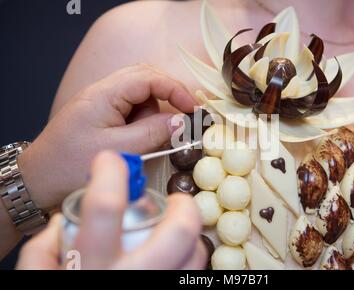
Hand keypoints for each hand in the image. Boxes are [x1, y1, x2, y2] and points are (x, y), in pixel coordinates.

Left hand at [17, 64, 195, 209]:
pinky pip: (132, 110)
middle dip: (167, 96)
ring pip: (141, 96)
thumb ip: (153, 132)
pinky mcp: (103, 115)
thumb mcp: (119, 150)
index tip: (192, 109)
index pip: (148, 77)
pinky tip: (135, 141)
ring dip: (152, 114)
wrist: (38, 181)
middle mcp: (103, 92)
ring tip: (143, 141)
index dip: (175, 89)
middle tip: (182, 118)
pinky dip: (142, 122)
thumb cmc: (70, 166)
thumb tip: (182, 121)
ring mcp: (102, 102)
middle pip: (146, 78)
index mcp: (104, 94)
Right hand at [17, 151, 205, 269]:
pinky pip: (192, 278)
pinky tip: (176, 260)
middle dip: (183, 206)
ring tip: (176, 231)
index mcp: (91, 268)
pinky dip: (190, 262)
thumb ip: (45, 247)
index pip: (104, 208)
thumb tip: (64, 220)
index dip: (110, 174)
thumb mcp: (37, 277)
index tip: (111, 162)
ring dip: (191, 236)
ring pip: (195, 257)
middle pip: (177, 232)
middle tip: (175, 200)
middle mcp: (129, 279)